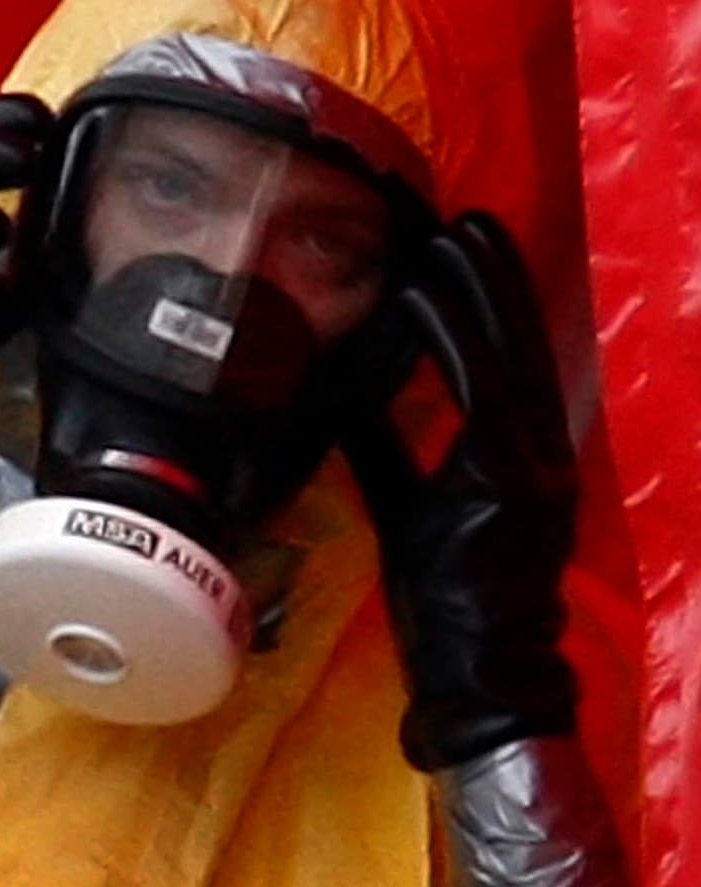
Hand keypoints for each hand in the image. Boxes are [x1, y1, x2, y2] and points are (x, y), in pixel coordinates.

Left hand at [343, 212, 579, 769]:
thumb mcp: (408, 504)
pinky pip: (479, 393)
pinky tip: (426, 295)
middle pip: (519, 342)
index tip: (468, 252)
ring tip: (454, 235)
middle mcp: (538, 449)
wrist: (477, 668)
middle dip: (496, 277)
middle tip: (470, 218)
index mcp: (521, 455)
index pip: (507, 361)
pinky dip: (452, 338)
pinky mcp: (508, 481)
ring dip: (479, 289)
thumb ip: (387, 449)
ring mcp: (531, 463)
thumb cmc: (446, 595)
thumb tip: (349, 397)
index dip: (492, 304)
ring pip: (506, 354)